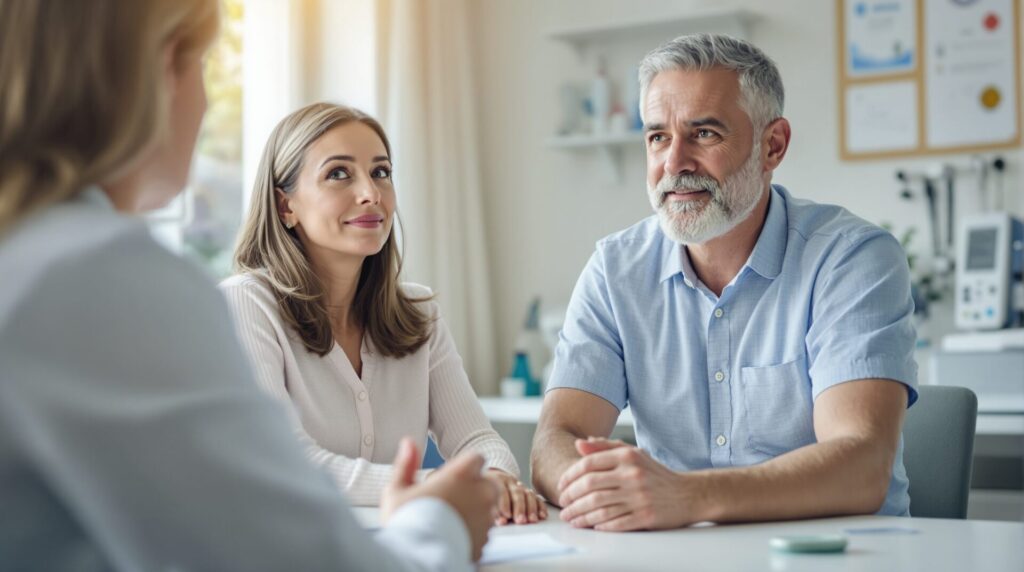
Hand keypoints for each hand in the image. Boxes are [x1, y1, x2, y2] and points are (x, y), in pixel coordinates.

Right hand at [382, 438, 497, 560]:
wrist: (415, 558)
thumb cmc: (406, 522)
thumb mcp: (397, 490)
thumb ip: (406, 464)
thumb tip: (408, 443)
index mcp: (461, 475)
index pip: (477, 458)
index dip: (466, 465)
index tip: (454, 474)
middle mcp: (479, 493)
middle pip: (489, 483)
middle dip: (476, 487)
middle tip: (453, 498)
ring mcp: (485, 518)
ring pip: (488, 507)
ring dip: (476, 509)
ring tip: (450, 519)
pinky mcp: (485, 540)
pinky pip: (484, 530)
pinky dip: (474, 530)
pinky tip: (454, 534)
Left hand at [485, 469, 547, 524]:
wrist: (493, 479)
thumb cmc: (486, 493)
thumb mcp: (484, 497)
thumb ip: (491, 509)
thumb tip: (498, 521)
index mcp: (497, 480)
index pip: (502, 491)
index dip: (504, 503)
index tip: (506, 515)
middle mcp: (510, 482)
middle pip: (517, 493)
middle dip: (520, 508)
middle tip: (520, 520)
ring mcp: (521, 486)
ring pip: (528, 495)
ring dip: (531, 509)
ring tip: (532, 520)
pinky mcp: (528, 492)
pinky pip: (537, 498)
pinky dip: (540, 507)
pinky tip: (542, 515)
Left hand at [556, 437, 700, 531]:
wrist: (688, 494)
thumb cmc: (655, 474)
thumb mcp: (633, 454)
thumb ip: (605, 447)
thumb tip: (579, 444)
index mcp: (628, 457)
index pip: (589, 464)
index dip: (569, 476)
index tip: (560, 486)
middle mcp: (633, 475)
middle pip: (590, 486)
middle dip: (570, 497)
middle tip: (562, 504)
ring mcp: (639, 497)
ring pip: (599, 506)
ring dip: (579, 514)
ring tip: (570, 518)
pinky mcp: (645, 517)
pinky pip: (615, 522)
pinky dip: (599, 524)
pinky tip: (590, 525)